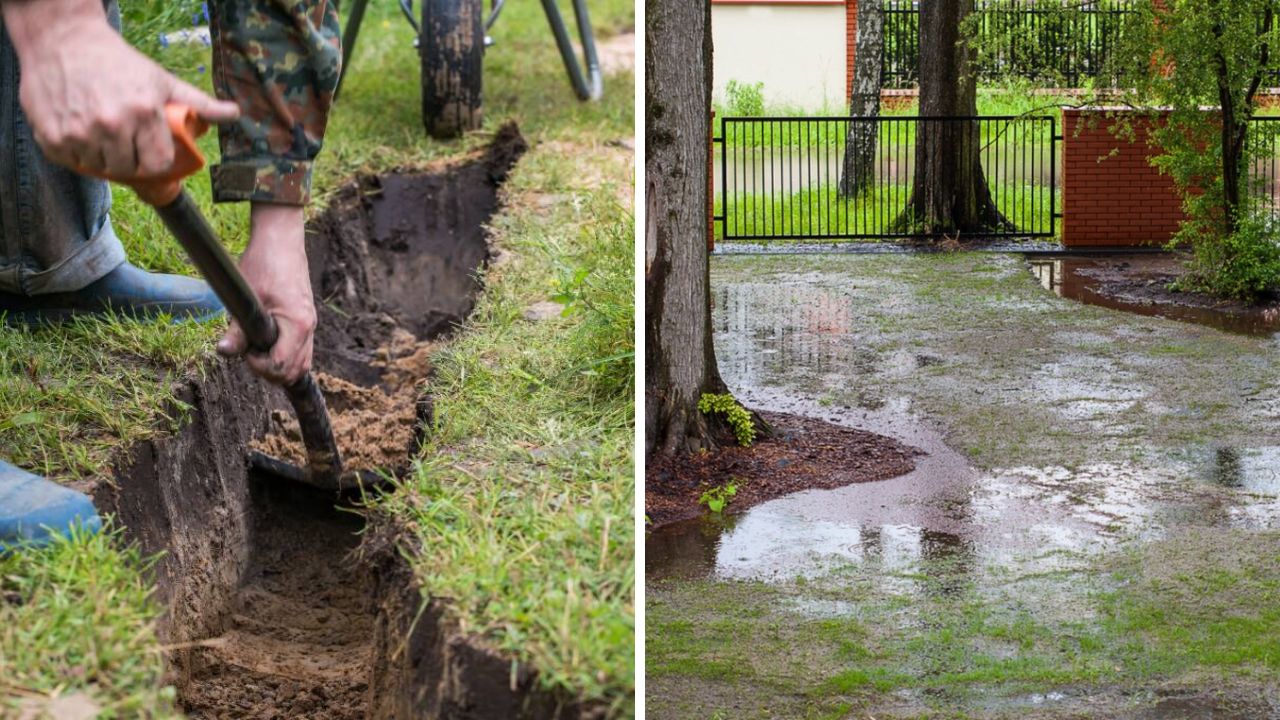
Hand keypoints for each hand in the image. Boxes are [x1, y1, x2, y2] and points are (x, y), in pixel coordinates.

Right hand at [2, 0, 238, 177]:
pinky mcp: (53, 137)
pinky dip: (76, 153)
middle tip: (123, 140)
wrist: (62, 40)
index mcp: (144, 112)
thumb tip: (235, 113)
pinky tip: (79, 130)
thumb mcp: (162, 80)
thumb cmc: (119, 62)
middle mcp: (112, 125)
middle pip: (128, 169)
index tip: (149, 150)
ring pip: (100, 168)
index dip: (155, 160)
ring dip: (102, 157)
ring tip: (101, 132)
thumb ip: (198, 103)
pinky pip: (73, 162)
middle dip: (129, 159)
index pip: (157, 164)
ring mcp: (80, 133)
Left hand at [216, 205, 316, 385]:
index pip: (282, 366)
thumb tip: (224, 351)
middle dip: (270, 371)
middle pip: (296, 371)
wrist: (281, 240)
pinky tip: (267, 345)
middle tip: (249, 354)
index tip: (245, 351)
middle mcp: (309, 328)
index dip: (260, 366)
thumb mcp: (247, 298)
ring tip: (257, 351)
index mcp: (297, 324)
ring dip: (279, 366)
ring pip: (302, 363)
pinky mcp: (306, 319)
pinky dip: (286, 356)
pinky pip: (302, 350)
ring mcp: (310, 324)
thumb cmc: (264, 264)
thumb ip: (238, 329)